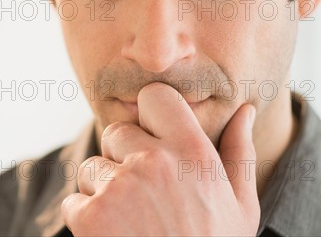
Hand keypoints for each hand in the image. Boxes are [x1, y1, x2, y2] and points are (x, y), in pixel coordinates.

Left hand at [61, 82, 259, 235]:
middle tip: (144, 196)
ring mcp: (119, 188)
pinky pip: (75, 202)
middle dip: (122, 157)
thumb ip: (238, 151)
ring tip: (132, 223)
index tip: (151, 136)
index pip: (154, 97)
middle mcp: (153, 161)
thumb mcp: (240, 204)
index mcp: (192, 151)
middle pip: (115, 132)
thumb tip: (246, 110)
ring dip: (103, 191)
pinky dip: (86, 220)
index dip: (149, 114)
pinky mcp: (91, 217)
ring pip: (92, 168)